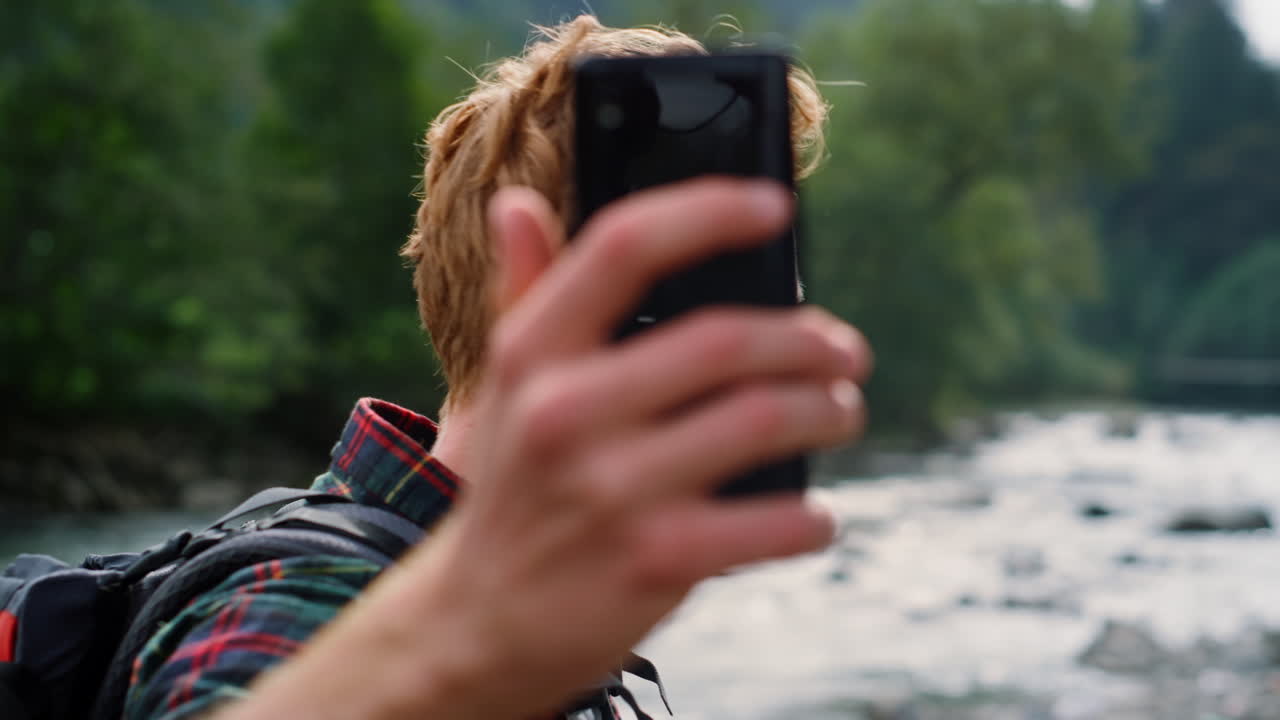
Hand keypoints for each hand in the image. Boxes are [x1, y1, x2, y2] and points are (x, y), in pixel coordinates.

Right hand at [232, 178, 872, 719]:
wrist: (477, 622)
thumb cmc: (510, 487)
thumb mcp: (502, 388)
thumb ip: (522, 292)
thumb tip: (516, 202)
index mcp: (532, 354)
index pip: (623, 246)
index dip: (708, 211)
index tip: (774, 206)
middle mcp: (566, 411)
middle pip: (724, 340)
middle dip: (809, 340)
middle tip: (844, 351)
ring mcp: (611, 489)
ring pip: (764, 418)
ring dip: (827, 411)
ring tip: (841, 411)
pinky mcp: (655, 560)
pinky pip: (775, 520)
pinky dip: (812, 515)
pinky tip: (813, 514)